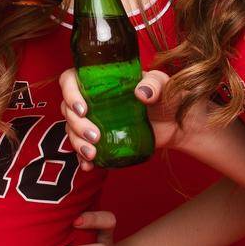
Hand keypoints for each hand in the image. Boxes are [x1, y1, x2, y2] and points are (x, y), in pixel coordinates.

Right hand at [60, 67, 178, 172]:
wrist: (176, 124)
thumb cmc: (167, 98)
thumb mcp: (163, 84)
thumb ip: (154, 84)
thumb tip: (140, 93)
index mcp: (100, 80)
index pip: (70, 80)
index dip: (70, 93)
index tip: (83, 109)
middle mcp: (92, 99)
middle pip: (67, 109)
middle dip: (76, 125)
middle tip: (95, 136)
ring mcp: (96, 120)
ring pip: (71, 129)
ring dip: (77, 142)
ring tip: (92, 154)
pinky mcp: (101, 140)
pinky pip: (82, 148)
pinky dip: (81, 157)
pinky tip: (88, 165)